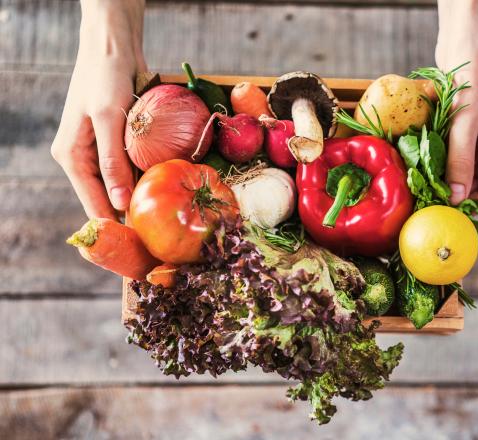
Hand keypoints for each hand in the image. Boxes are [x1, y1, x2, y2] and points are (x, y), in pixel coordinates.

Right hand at [51, 0, 145, 219]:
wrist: (113, 46)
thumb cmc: (106, 77)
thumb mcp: (110, 119)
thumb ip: (113, 162)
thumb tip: (121, 203)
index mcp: (71, 158)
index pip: (93, 204)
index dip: (115, 228)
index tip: (138, 248)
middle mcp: (82, 159)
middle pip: (106, 199)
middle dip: (130, 216)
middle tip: (158, 238)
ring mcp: (99, 151)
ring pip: (121, 186)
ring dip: (140, 198)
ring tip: (164, 221)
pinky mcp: (116, 143)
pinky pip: (130, 169)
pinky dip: (145, 178)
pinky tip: (164, 191)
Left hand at [436, 0, 477, 209]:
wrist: (467, 32)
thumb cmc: (473, 71)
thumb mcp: (466, 118)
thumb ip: (461, 158)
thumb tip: (457, 196)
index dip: (473, 205)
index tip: (445, 213)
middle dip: (456, 191)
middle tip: (427, 200)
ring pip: (465, 166)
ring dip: (446, 174)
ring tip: (422, 183)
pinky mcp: (466, 121)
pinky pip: (455, 148)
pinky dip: (441, 156)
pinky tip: (423, 161)